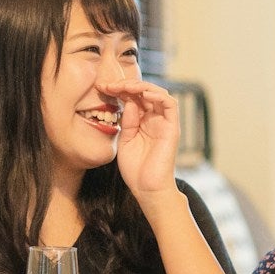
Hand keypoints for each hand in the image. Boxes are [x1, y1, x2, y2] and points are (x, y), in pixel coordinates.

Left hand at [105, 78, 181, 201]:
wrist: (147, 189)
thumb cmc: (135, 170)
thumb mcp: (124, 140)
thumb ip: (127, 121)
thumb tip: (129, 102)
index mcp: (142, 122)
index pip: (133, 98)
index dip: (118, 89)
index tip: (102, 87)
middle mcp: (155, 120)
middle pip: (144, 92)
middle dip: (126, 84)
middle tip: (110, 85)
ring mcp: (164, 123)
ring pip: (158, 93)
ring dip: (141, 86)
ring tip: (125, 86)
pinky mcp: (172, 128)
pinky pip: (170, 104)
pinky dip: (157, 94)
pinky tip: (142, 93)